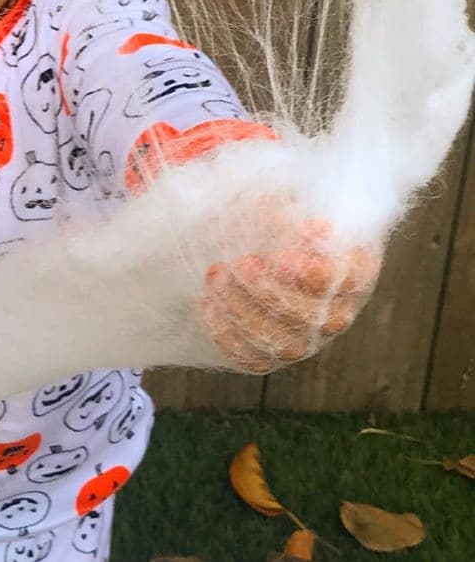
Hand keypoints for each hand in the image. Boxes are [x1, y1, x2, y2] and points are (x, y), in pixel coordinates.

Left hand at [201, 219, 380, 372]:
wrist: (242, 241)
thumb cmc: (269, 215)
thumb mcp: (278, 201)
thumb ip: (289, 212)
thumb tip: (313, 230)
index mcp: (353, 270)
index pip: (348, 281)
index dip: (318, 274)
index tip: (283, 255)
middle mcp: (336, 312)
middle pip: (314, 318)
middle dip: (272, 292)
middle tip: (242, 262)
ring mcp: (304, 338)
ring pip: (284, 344)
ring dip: (244, 310)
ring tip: (217, 275)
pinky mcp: (271, 354)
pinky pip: (254, 359)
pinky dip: (228, 335)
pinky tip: (208, 303)